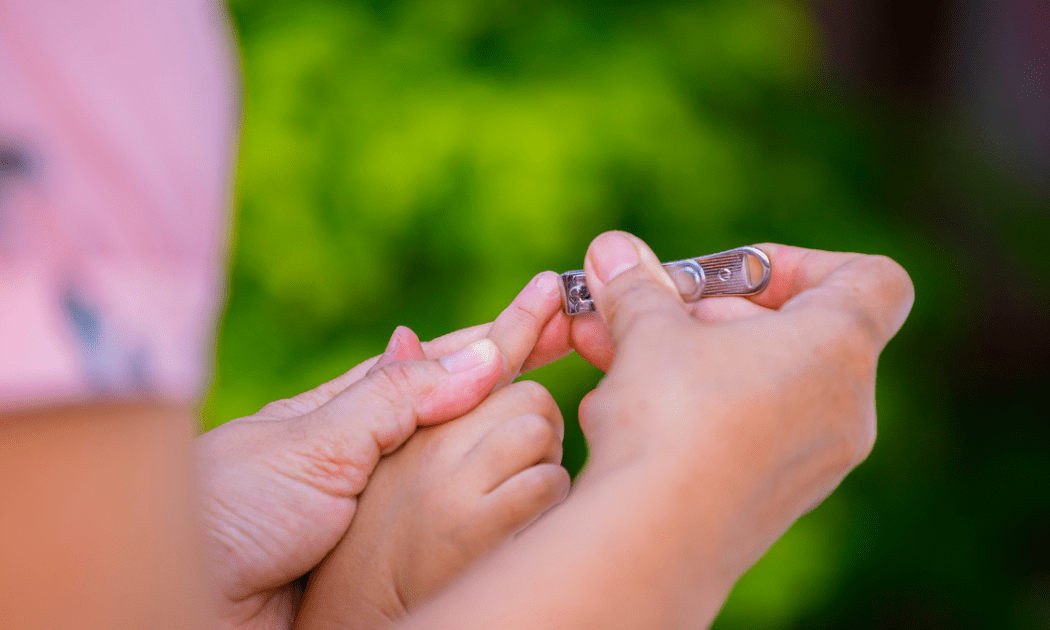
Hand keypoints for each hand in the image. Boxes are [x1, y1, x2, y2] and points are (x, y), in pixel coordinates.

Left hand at [195, 271, 570, 629]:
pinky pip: (459, 525)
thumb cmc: (224, 509)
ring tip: (574, 384)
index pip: (441, 358)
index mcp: (348, 411)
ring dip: (519, 429)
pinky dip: (500, 500)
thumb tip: (485, 352)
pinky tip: (534, 484)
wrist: (183, 595)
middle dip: (523, 363)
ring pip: (468, 462)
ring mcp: (387, 506)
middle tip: (586, 328)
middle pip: (464, 404)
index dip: (501, 329)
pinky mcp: (393, 561)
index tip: (554, 295)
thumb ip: (397, 401)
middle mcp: (374, 453)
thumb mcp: (311, 441)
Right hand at [577, 231, 913, 574]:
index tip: (734, 275)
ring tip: (620, 355)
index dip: (805, 263)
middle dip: (714, 313)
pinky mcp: (779, 499)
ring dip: (695, 359)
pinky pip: (751, 431)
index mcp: (838, 348)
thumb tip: (610, 249)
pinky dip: (701, 409)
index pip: (873, 280)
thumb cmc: (669, 417)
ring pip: (762, 383)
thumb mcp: (648, 330)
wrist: (655, 539)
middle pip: (797, 331)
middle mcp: (846, 406)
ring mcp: (817, 460)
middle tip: (650, 312)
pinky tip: (632, 411)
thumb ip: (638, 286)